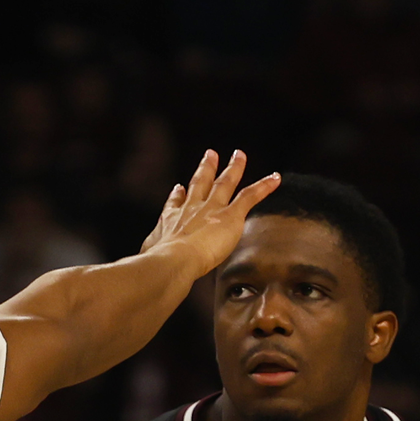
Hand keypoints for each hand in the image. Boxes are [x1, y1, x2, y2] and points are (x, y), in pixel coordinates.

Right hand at [138, 150, 281, 278]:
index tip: (179, 188)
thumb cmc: (159, 262)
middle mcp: (191, 209)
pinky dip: (264, 186)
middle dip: (206, 168)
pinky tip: (276, 178)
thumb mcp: (148, 257)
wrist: (174, 259)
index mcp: (171, 221)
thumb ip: (149, 257)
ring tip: (240, 155)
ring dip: (234, 168)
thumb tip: (143, 266)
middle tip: (210, 154)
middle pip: (200, 183)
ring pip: (225, 183)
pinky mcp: (230, 215)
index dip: (178, 196)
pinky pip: (250, 196)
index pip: (176, 204)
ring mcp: (211, 209)